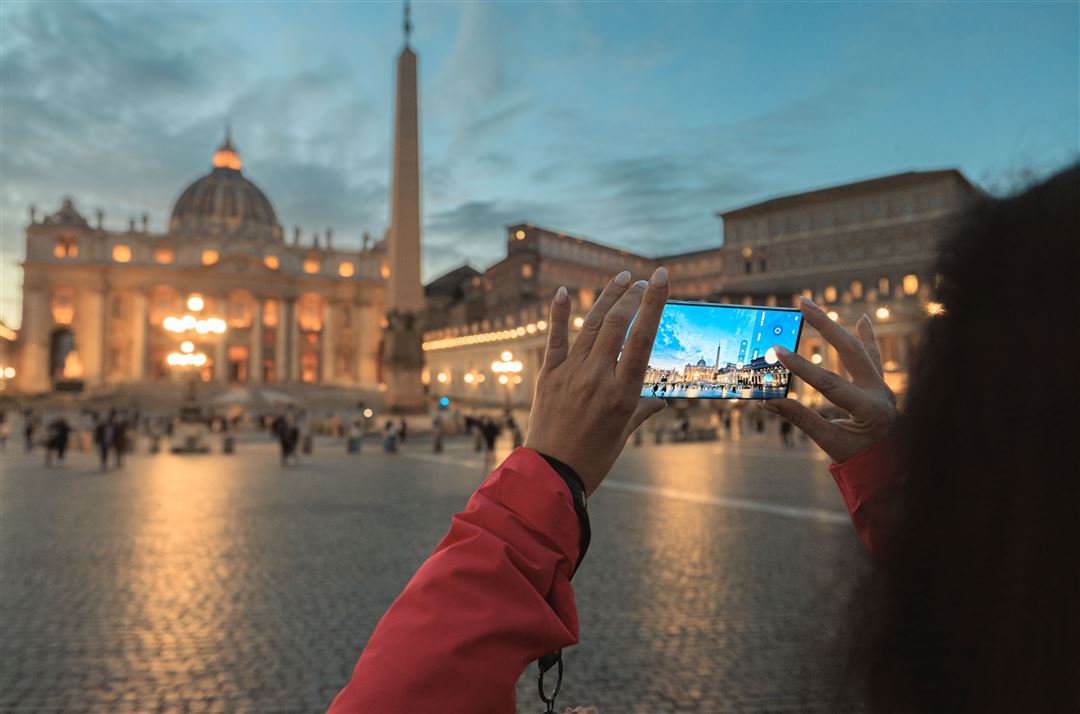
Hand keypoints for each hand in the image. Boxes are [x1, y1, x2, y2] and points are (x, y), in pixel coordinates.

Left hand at [525, 267, 669, 494]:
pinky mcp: (549, 376)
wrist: (551, 473)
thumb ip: (643, 410)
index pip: (642, 338)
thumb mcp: (624, 433)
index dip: (653, 303)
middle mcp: (597, 377)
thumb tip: (661, 399)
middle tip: (642, 279)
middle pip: (617, 324)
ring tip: (621, 278)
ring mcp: (570, 374)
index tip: (660, 278)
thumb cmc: (594, 458)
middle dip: (632, 295)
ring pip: (591, 325)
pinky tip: (563, 292)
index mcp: (623, 393)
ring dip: (607, 298)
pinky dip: (559, 314)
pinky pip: (555, 339)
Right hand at [762, 297, 896, 463]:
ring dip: (838, 327)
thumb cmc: (859, 459)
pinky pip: (873, 357)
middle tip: (803, 304)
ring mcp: (883, 386)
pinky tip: (864, 320)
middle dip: (824, 325)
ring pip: (860, 349)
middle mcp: (881, 392)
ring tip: (819, 308)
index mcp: (870, 410)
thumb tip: (768, 401)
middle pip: (850, 351)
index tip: (777, 351)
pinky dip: (867, 338)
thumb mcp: (829, 442)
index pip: (830, 383)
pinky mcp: (881, 385)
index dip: (802, 367)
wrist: (891, 469)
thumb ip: (801, 419)